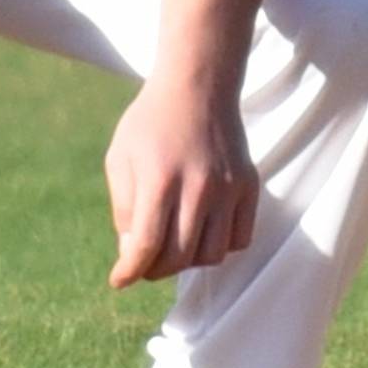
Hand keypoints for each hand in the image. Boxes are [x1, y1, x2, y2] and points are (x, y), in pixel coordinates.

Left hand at [103, 77, 258, 288]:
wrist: (197, 87)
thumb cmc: (150, 124)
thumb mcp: (120, 159)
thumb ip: (124, 209)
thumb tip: (134, 255)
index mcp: (159, 180)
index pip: (147, 245)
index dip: (130, 271)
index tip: (118, 280)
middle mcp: (198, 187)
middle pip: (180, 257)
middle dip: (156, 270)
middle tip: (144, 263)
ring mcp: (229, 188)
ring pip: (212, 255)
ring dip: (188, 261)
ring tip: (172, 246)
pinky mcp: (249, 186)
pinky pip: (239, 240)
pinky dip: (219, 247)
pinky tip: (201, 233)